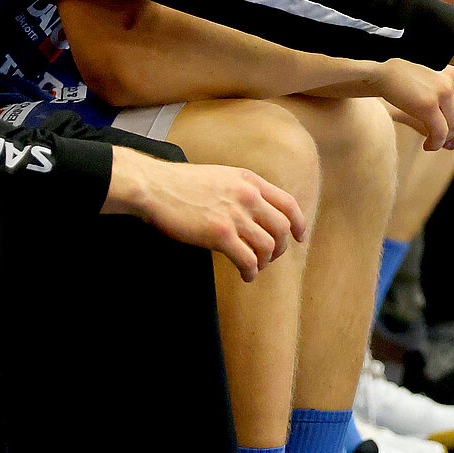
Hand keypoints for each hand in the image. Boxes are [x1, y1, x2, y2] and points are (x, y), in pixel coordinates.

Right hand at [105, 148, 307, 281]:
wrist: (154, 186)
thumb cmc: (180, 184)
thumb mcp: (220, 176)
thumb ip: (241, 190)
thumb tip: (255, 212)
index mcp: (249, 180)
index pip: (287, 203)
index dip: (298, 223)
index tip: (299, 236)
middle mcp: (247, 196)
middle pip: (282, 228)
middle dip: (281, 247)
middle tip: (271, 257)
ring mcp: (235, 215)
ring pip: (267, 246)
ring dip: (264, 262)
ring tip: (255, 267)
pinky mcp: (220, 234)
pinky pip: (248, 260)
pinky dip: (251, 272)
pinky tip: (246, 276)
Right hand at [378, 61, 453, 149]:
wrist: (382, 73)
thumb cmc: (409, 76)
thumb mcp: (439, 74)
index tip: (451, 119)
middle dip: (453, 128)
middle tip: (440, 134)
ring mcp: (443, 91)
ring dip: (444, 137)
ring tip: (433, 140)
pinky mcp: (429, 105)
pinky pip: (440, 133)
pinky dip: (436, 143)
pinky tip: (428, 146)